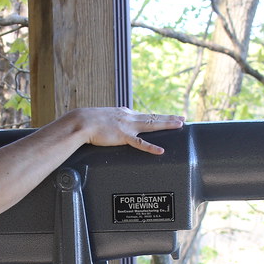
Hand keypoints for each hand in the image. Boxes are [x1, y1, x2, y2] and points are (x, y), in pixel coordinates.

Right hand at [69, 107, 184, 154]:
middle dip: (169, 118)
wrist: (80, 122)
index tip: (168, 116)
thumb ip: (112, 123)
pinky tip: (160, 150)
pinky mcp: (122, 136)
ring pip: (151, 125)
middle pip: (153, 117)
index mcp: (124, 113)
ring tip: (179, 125)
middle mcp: (129, 117)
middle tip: (182, 118)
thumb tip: (113, 128)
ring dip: (167, 124)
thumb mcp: (103, 119)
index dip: (158, 116)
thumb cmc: (87, 122)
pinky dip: (151, 147)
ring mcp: (127, 126)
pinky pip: (139, 143)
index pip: (145, 114)